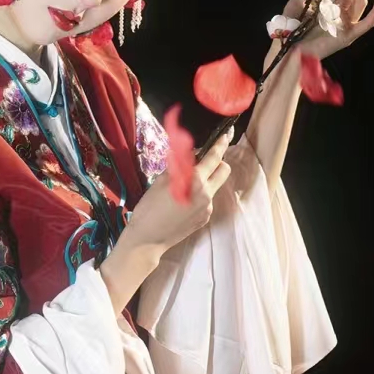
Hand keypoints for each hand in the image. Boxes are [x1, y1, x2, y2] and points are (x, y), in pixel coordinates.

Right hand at [126, 126, 234, 255]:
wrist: (148, 239)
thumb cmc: (149, 208)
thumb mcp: (160, 182)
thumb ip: (178, 166)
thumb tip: (189, 154)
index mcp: (196, 182)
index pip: (214, 158)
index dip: (220, 144)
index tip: (225, 134)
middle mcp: (207, 194)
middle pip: (224, 171)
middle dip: (218, 162)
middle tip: (202, 161)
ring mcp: (208, 208)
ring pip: (214, 186)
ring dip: (206, 180)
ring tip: (184, 186)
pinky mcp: (205, 218)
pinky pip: (207, 200)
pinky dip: (199, 195)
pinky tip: (182, 202)